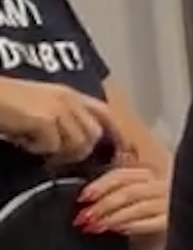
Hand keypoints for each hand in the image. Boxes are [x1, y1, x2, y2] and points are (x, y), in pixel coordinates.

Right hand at [0, 83, 114, 163]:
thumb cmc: (7, 103)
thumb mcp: (40, 106)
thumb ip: (62, 120)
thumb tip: (75, 147)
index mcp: (71, 95)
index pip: (105, 113)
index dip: (117, 133)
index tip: (124, 151)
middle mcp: (70, 99)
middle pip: (93, 135)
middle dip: (78, 150)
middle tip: (54, 154)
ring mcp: (59, 109)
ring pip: (76, 144)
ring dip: (56, 151)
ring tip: (33, 143)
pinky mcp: (45, 120)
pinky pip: (51, 147)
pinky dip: (37, 149)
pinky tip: (23, 140)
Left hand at [71, 161, 168, 242]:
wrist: (177, 232)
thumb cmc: (145, 210)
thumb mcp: (132, 194)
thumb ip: (115, 192)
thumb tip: (87, 199)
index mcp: (148, 175)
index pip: (122, 175)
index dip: (100, 185)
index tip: (83, 197)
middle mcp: (160, 187)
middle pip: (129, 191)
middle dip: (103, 205)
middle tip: (84, 217)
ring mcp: (168, 204)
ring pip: (139, 207)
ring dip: (113, 217)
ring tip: (96, 227)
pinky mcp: (171, 222)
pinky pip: (153, 223)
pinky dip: (134, 225)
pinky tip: (119, 230)